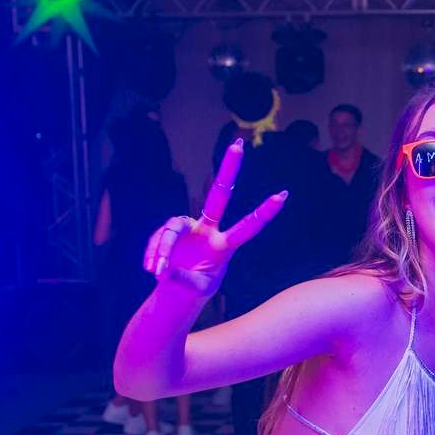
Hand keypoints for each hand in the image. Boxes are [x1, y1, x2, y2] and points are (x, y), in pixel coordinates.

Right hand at [142, 138, 287, 295]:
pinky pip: (159, 239)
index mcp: (224, 246)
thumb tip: (165, 271)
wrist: (177, 290)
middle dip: (229, 169)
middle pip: (219, 193)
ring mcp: (189, 227)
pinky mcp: (171, 231)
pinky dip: (154, 254)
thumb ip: (184, 280)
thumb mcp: (195, 289)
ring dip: (162, 249)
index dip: (263, 213)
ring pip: (172, 229)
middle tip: (239, 144)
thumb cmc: (194, 289)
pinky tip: (152, 269)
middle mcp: (209, 229)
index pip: (247, 227)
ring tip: (156, 272)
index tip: (283, 196)